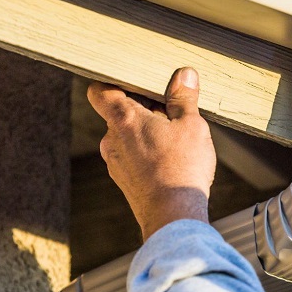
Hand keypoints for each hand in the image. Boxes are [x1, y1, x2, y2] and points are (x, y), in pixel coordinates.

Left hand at [88, 68, 216, 240]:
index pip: (100, 91)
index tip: (133, 82)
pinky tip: (170, 159)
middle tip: (170, 111)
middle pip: (119, 112)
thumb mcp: (191, 125)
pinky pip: (131, 156)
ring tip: (175, 138)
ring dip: (146, 131)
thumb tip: (184, 75)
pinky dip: (146, 152)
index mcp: (123, 119)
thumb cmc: (181, 168)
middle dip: (143, 108)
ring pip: (127, 135)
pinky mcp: (123, 179)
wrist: (173, 217)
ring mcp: (115, 161)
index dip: (112, 82)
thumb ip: (184, 98)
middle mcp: (111, 139)